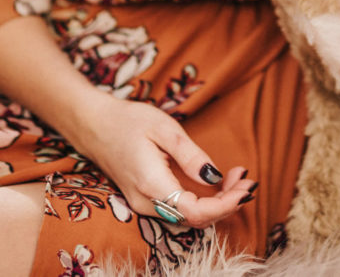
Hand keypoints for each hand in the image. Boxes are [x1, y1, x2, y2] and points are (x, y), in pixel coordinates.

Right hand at [68, 93, 255, 227]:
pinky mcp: (145, 200)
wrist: (93, 124)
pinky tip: (217, 183)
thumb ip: (190, 155)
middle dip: (227, 203)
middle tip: (246, 178)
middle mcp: (146, 202)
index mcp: (152, 184)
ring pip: (188, 218)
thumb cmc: (128, 121)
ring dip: (217, 204)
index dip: (226, 204)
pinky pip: (179, 210)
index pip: (195, 211)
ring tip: (237, 178)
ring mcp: (143, 205)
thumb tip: (215, 177)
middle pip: (195, 219)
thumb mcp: (165, 128)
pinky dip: (203, 201)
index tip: (246, 186)